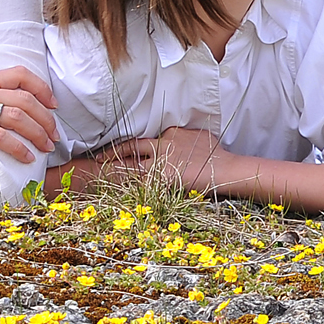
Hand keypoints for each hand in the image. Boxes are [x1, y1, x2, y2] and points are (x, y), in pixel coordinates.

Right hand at [0, 67, 58, 166]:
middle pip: (25, 97)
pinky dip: (18, 147)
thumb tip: (9, 115)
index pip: (20, 73)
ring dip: (37, 132)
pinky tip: (26, 157)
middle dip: (46, 117)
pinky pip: (0, 137)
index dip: (42, 87)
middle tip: (55, 135)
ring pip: (17, 115)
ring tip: (46, 147)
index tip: (53, 104)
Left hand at [96, 127, 233, 192]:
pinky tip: (115, 190)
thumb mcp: (200, 137)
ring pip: (131, 162)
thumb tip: (183, 139)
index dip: (137, 147)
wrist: (224, 168)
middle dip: (114, 149)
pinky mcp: (162, 177)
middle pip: (132, 145)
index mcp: (170, 133)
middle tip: (99, 155)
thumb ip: (186, 137)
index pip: (148, 139)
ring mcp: (160, 161)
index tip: (126, 151)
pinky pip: (141, 181)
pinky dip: (128, 185)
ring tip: (100, 171)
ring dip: (115, 167)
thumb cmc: (217, 154)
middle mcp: (161, 144)